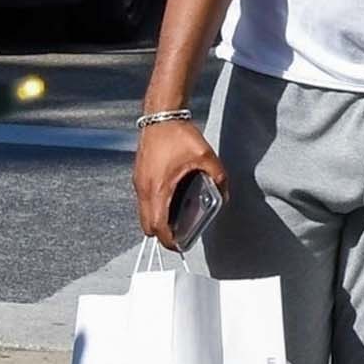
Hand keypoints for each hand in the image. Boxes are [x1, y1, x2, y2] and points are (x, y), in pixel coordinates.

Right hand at [134, 117, 227, 249]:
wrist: (161, 117)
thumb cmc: (180, 136)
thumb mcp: (207, 158)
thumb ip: (218, 179)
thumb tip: (224, 197)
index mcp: (158, 188)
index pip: (157, 226)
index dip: (168, 240)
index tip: (179, 247)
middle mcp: (144, 189)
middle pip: (146, 225)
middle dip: (162, 234)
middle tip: (180, 236)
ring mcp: (139, 183)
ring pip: (143, 213)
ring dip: (157, 220)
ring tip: (177, 220)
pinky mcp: (139, 177)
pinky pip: (144, 201)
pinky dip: (154, 207)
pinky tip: (172, 201)